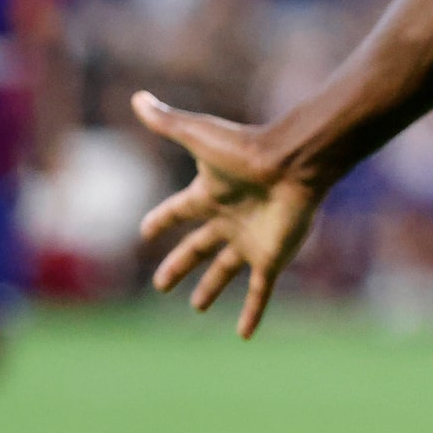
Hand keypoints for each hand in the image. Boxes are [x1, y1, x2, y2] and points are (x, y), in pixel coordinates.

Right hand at [133, 91, 324, 337]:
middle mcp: (228, 219)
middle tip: (161, 285)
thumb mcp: (199, 135)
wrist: (294, 164)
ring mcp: (249, 241)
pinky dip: (252, 313)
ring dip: (210, 289)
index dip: (159, 222)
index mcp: (209, 194)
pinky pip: (259, 292)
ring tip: (198, 308)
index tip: (144, 231)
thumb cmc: (246, 149)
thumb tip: (138, 97)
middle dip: (178, 266)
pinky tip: (243, 335)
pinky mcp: (271, 258)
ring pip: (223, 271)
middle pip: (195, 248)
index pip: (176, 212)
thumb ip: (168, 121)